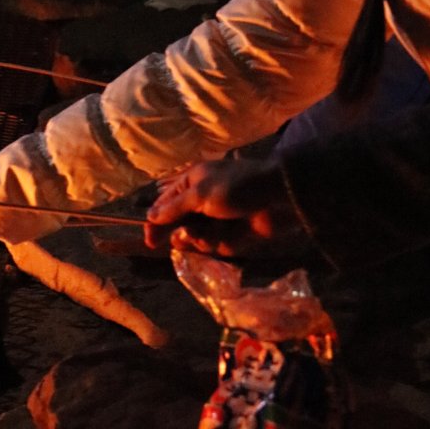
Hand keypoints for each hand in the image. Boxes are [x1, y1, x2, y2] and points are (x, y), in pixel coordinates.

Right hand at [143, 158, 305, 256]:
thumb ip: (174, 207)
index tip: (150, 241)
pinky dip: (215, 244)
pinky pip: (213, 245)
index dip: (155, 222)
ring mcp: (216, 220)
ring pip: (194, 237)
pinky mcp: (230, 235)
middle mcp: (200, 201)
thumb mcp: (200, 194)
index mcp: (191, 182)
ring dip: (198, 239)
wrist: (279, 198)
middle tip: (185, 239)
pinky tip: (223, 239)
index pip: (164, 204)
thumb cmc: (237, 187)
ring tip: (208, 236)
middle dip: (179, 232)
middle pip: (178, 223)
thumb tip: (150, 216)